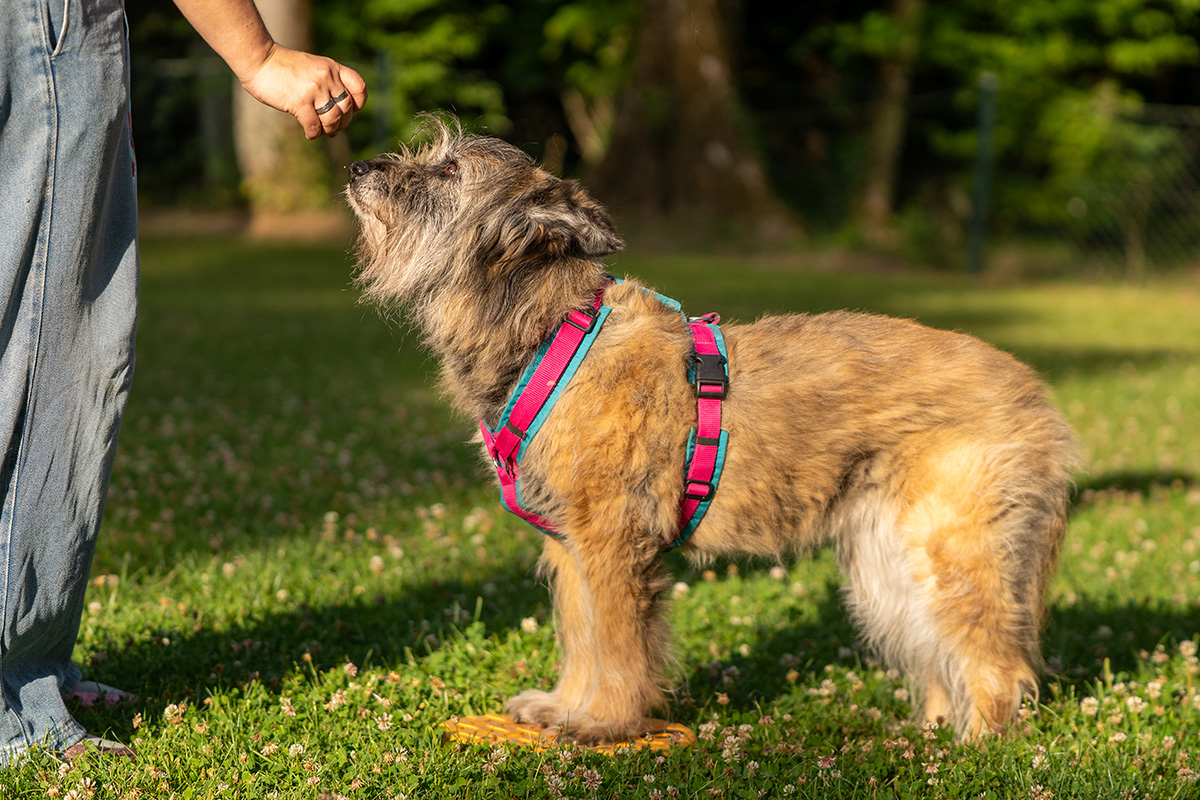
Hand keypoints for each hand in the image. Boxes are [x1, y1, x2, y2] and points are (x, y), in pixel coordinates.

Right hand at [240, 44, 367, 139]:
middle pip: (347, 109)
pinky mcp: (300, 101)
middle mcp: (327, 77)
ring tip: (320, 130)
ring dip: (328, 130)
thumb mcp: (313, 67)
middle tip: (331, 128)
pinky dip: (313, 134)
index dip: (358, 104)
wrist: (259, 60)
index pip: (359, 88)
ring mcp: (314, 89)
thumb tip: (340, 115)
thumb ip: (328, 84)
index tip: (349, 111)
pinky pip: (314, 126)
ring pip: (333, 120)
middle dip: (342, 123)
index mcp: (333, 67)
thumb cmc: (284, 68)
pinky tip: (309, 133)